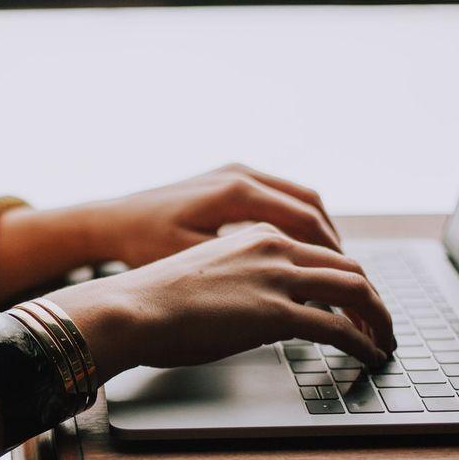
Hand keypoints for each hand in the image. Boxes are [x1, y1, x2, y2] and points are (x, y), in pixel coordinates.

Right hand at [43, 223, 394, 380]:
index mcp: (256, 233)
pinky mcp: (276, 313)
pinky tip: (369, 355)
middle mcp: (273, 246)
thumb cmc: (154, 297)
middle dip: (372, 297)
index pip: (320, 249)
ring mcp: (277, 277)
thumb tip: (257, 307)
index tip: (354, 299)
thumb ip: (241, 278)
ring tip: (384, 340)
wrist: (131, 307)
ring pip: (355, 290)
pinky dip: (363, 342)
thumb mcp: (206, 272)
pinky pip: (338, 327)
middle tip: (380, 321)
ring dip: (378, 318)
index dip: (345, 276)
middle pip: (348, 265)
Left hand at [83, 163, 340, 267]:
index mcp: (236, 192)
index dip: (331, 254)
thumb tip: (290, 287)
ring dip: (318, 229)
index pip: (305, 221)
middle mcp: (240, 174)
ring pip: (298, 197)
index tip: (347, 281)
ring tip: (330, 264)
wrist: (110, 221)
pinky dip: (296, 219)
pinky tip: (298, 248)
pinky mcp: (228, 178)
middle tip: (348, 275)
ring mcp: (235, 172)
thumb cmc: (143, 244)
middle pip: (310, 204)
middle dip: (332, 242)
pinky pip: (278, 195)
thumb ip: (243, 269)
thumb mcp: (194, 261)